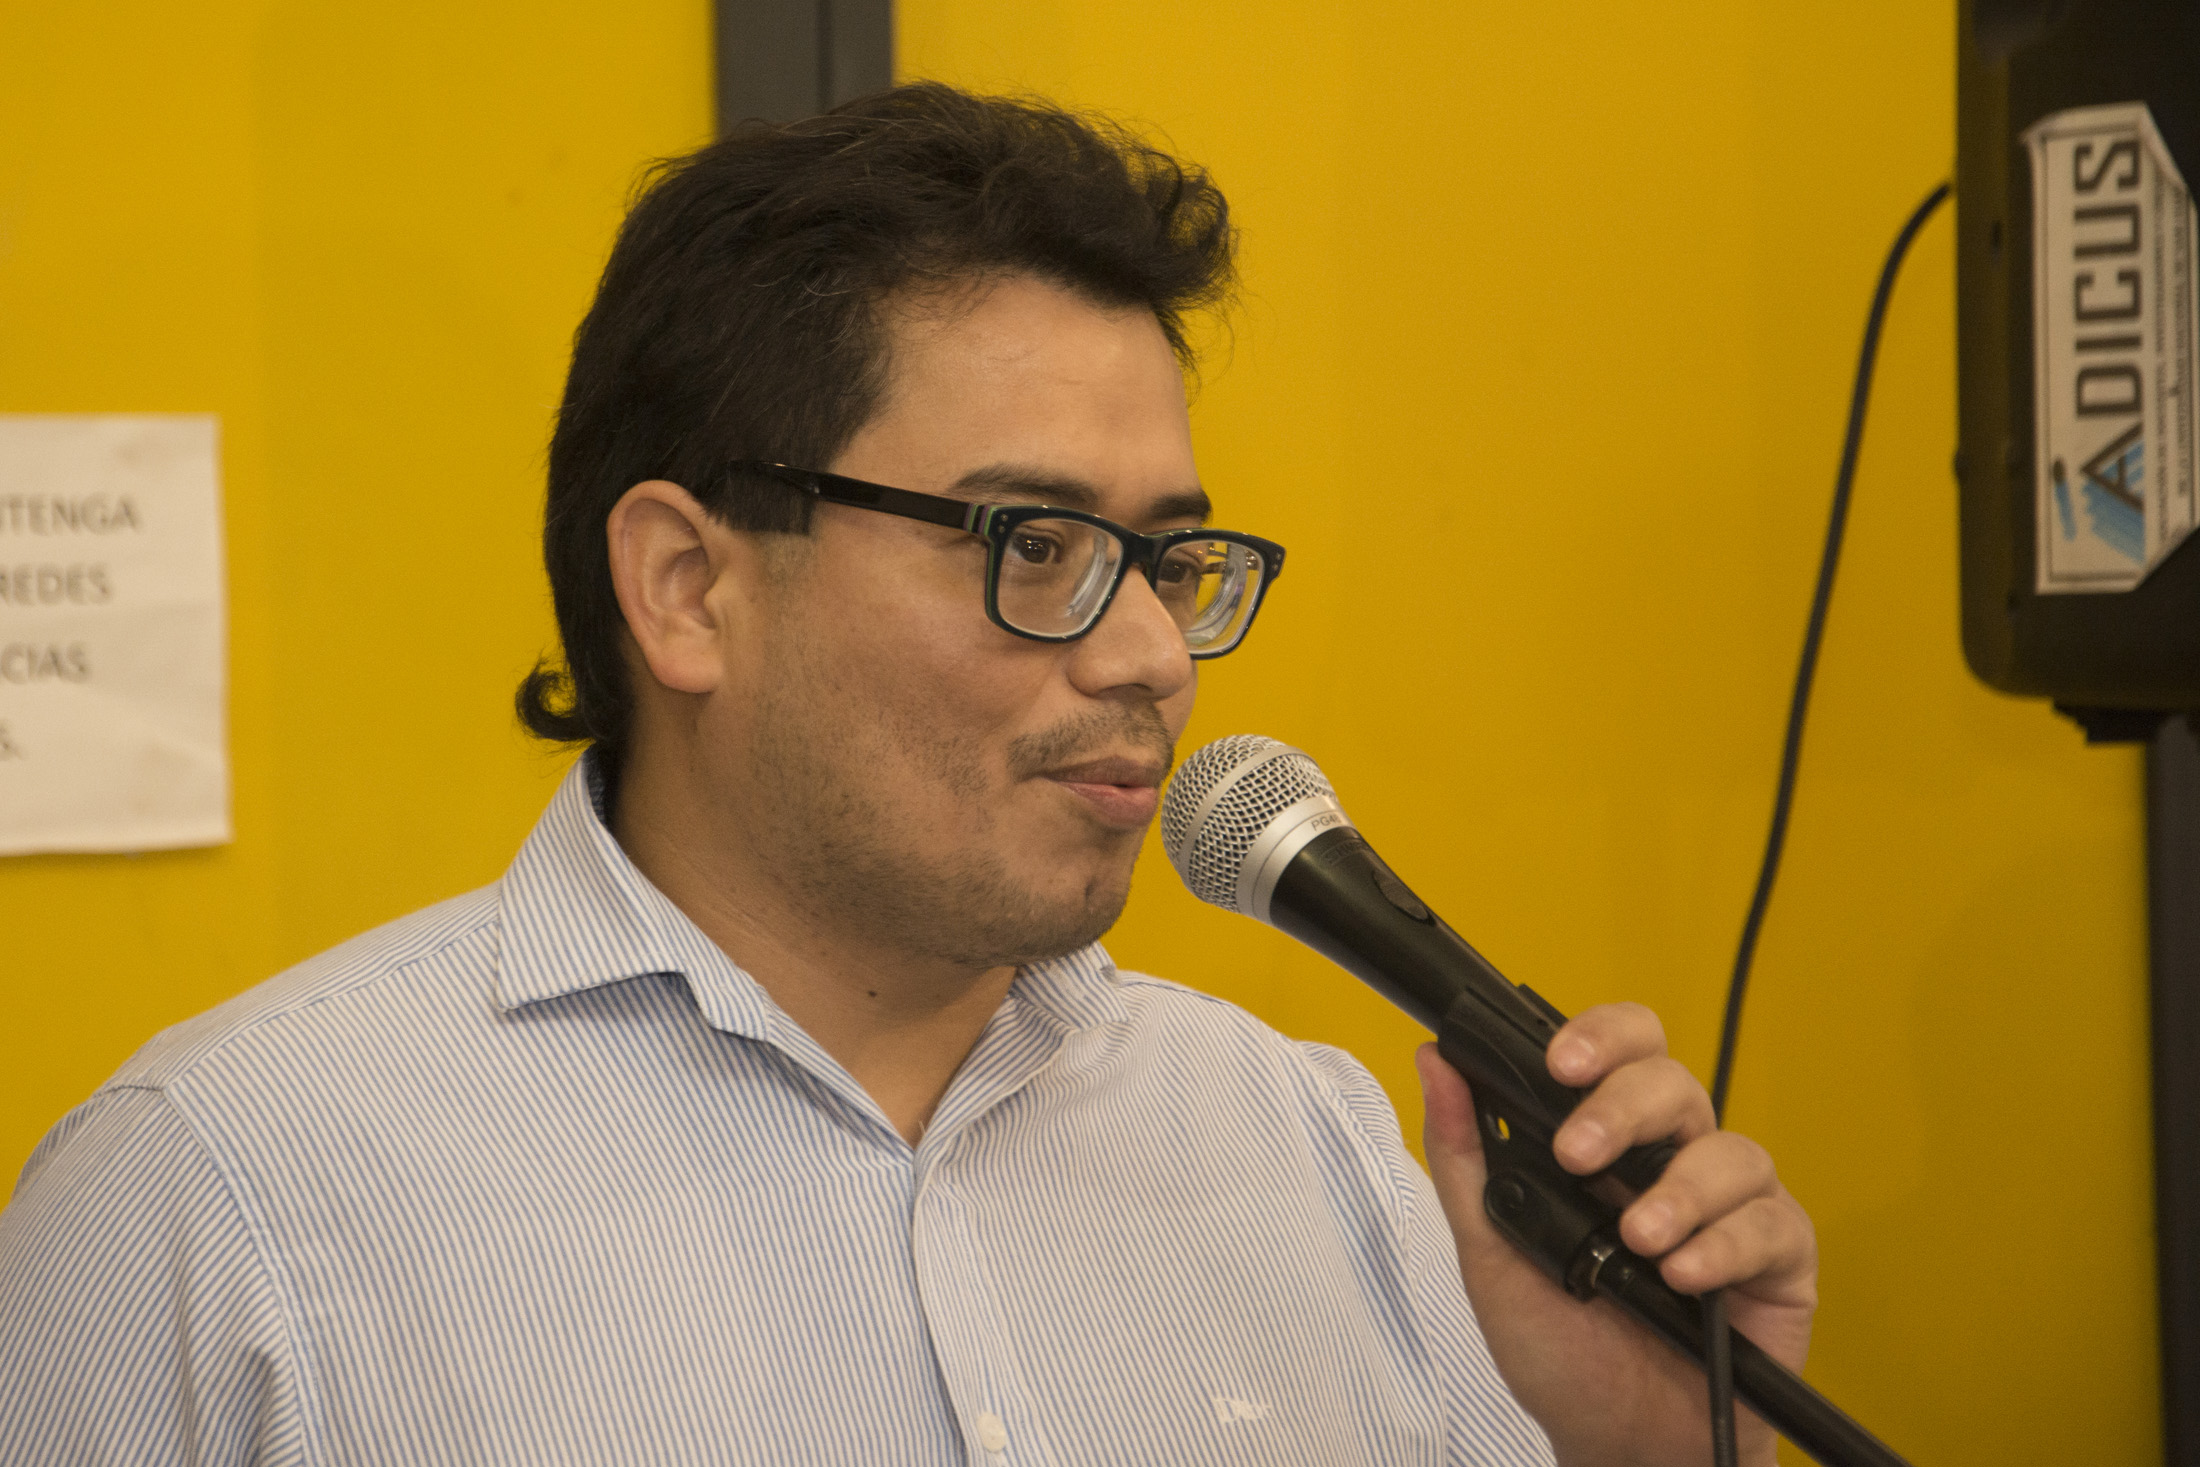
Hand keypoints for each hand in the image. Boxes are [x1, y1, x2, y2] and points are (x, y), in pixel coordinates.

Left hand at [1415, 1004, 1816, 1466]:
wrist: (1615, 1443)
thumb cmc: (1559, 1349)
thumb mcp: (1489, 1252)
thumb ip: (1463, 1156)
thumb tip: (1434, 1061)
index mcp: (1606, 1144)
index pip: (1619, 1051)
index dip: (1600, 1037)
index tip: (1559, 1063)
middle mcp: (1670, 1162)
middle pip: (1672, 1082)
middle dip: (1623, 1107)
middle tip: (1579, 1156)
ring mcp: (1729, 1208)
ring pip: (1731, 1149)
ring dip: (1679, 1190)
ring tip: (1637, 1240)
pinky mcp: (1777, 1260)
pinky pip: (1772, 1223)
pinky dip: (1725, 1245)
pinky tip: (1684, 1278)